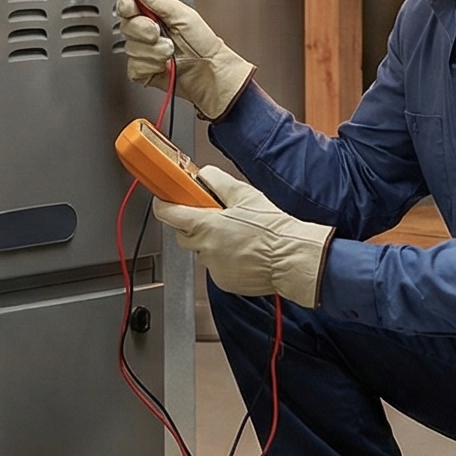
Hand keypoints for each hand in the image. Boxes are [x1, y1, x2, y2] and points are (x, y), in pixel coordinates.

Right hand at [113, 0, 253, 121]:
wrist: (210, 71)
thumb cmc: (203, 43)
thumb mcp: (183, 14)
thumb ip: (157, 0)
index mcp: (153, 14)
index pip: (127, 5)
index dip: (126, 5)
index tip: (133, 7)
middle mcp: (145, 32)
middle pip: (126, 26)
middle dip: (145, 30)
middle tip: (161, 33)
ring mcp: (143, 52)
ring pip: (131, 48)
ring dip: (154, 51)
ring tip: (170, 52)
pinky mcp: (142, 71)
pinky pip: (135, 67)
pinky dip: (151, 66)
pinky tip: (164, 65)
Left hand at [154, 166, 333, 306]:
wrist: (291, 258)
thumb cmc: (272, 229)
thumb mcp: (244, 194)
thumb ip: (218, 182)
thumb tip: (203, 175)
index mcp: (206, 225)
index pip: (168, 214)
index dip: (163, 204)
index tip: (163, 198)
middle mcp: (205, 248)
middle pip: (182, 233)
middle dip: (191, 223)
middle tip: (211, 214)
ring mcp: (213, 267)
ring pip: (201, 250)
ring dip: (210, 241)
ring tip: (235, 234)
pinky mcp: (223, 281)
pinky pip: (214, 266)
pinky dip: (222, 258)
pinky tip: (242, 251)